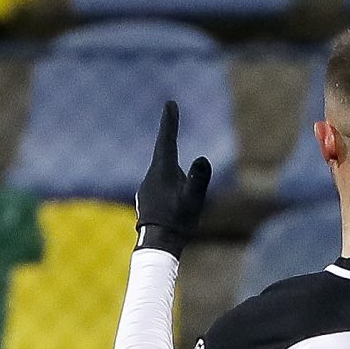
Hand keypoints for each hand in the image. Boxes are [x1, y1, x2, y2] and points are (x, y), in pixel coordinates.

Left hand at [135, 101, 211, 254]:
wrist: (157, 244)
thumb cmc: (177, 222)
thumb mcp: (192, 201)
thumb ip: (197, 180)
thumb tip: (202, 159)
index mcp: (163, 171)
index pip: (167, 141)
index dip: (169, 122)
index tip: (170, 104)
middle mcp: (152, 175)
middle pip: (163, 152)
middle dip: (169, 138)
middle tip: (170, 116)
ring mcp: (148, 186)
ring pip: (163, 170)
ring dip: (172, 167)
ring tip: (178, 173)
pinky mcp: (147, 197)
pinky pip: (160, 183)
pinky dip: (168, 182)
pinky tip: (172, 197)